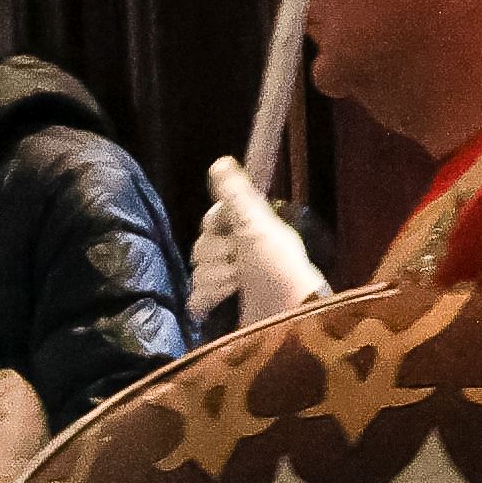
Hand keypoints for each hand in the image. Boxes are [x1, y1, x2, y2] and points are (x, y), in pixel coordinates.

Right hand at [191, 162, 331, 330]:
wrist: (287, 321)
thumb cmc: (279, 271)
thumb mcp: (259, 226)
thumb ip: (237, 195)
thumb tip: (220, 161)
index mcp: (250, 233)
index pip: (213, 218)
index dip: (217, 223)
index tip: (230, 229)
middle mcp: (237, 255)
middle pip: (201, 244)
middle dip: (219, 255)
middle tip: (242, 264)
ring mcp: (227, 284)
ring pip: (198, 271)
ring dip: (217, 279)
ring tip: (239, 287)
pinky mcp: (219, 310)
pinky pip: (195, 298)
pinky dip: (209, 300)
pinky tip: (225, 302)